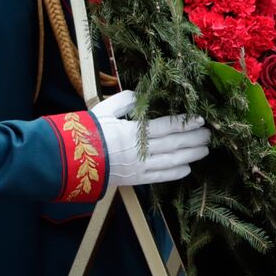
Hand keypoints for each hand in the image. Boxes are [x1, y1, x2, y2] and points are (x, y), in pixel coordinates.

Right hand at [92, 90, 210, 186]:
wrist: (65, 161)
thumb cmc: (84, 133)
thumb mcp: (103, 111)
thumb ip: (125, 101)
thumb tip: (142, 96)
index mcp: (132, 132)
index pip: (166, 127)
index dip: (185, 123)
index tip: (200, 119)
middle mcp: (139, 151)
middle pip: (174, 144)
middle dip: (194, 139)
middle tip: (209, 134)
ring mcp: (138, 167)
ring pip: (171, 161)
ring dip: (191, 155)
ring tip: (205, 150)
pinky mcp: (134, 180)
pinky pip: (159, 177)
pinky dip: (175, 173)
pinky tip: (187, 168)